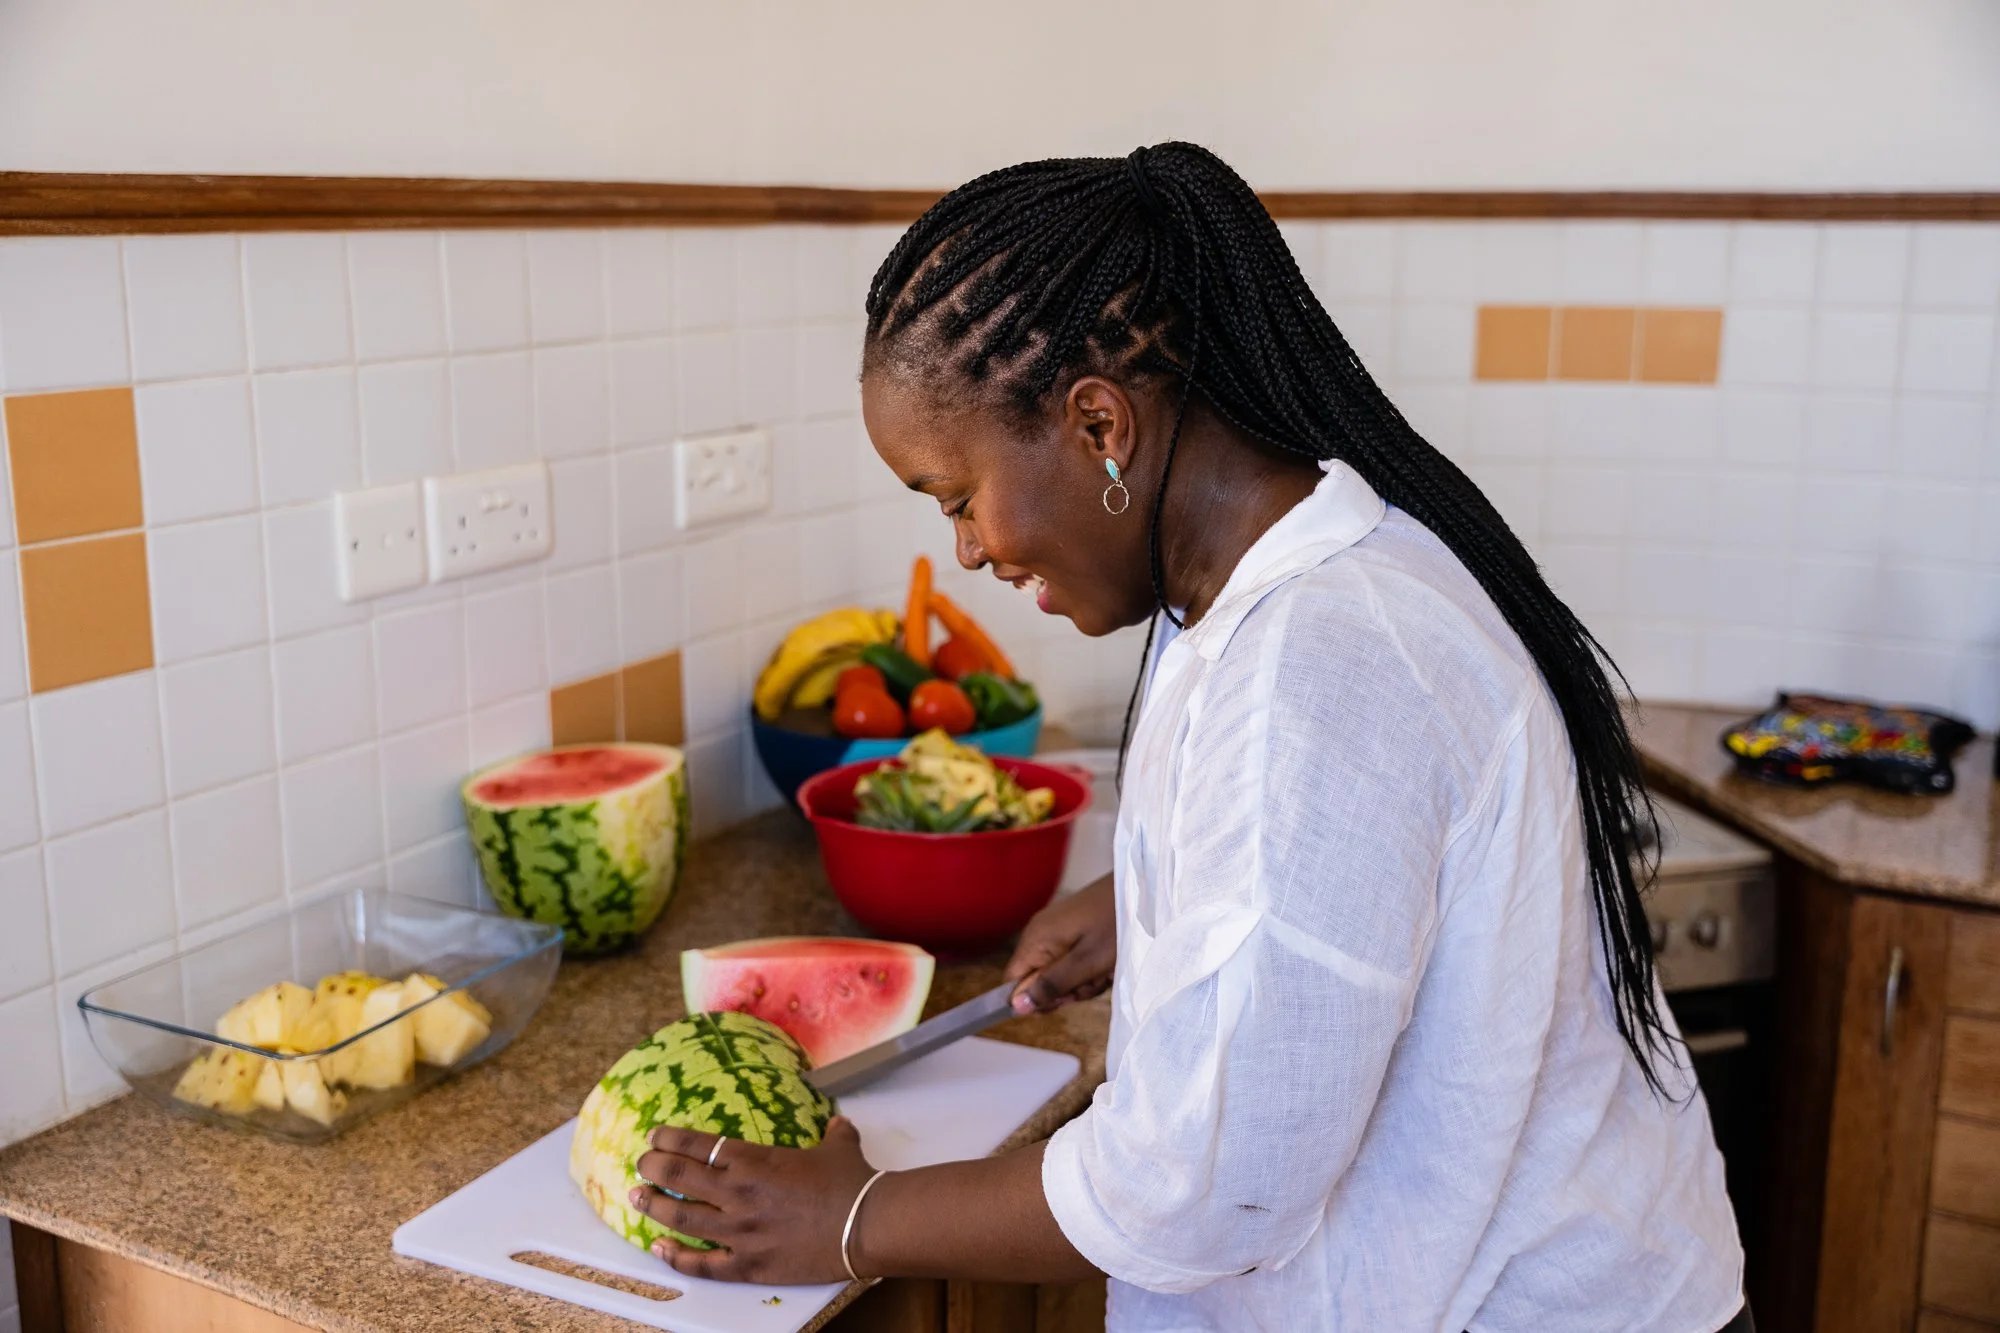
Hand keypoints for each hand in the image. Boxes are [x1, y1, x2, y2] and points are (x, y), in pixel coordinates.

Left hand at [630, 1117, 877, 1284]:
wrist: (866, 1225)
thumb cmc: (851, 1183)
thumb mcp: (839, 1147)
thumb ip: (832, 1133)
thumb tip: (838, 1123)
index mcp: (753, 1160)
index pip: (698, 1144)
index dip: (671, 1139)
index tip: (655, 1137)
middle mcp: (737, 1194)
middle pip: (679, 1177)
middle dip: (653, 1168)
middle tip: (641, 1164)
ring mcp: (739, 1232)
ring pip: (681, 1218)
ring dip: (654, 1206)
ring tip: (638, 1198)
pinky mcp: (748, 1265)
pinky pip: (702, 1264)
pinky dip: (677, 1257)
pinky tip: (660, 1249)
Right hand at [1005, 874, 1115, 1014]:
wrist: (1141, 890)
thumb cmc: (1115, 925)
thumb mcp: (1086, 962)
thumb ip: (1052, 984)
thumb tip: (1015, 1007)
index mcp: (1036, 939)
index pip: (1013, 983)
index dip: (1035, 999)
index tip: (1063, 1000)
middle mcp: (1040, 934)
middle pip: (1039, 979)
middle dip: (1067, 988)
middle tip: (1092, 980)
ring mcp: (1056, 930)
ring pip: (1058, 972)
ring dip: (1083, 979)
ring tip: (1104, 969)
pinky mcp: (1072, 929)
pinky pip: (1071, 959)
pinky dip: (1089, 967)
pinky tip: (1106, 962)